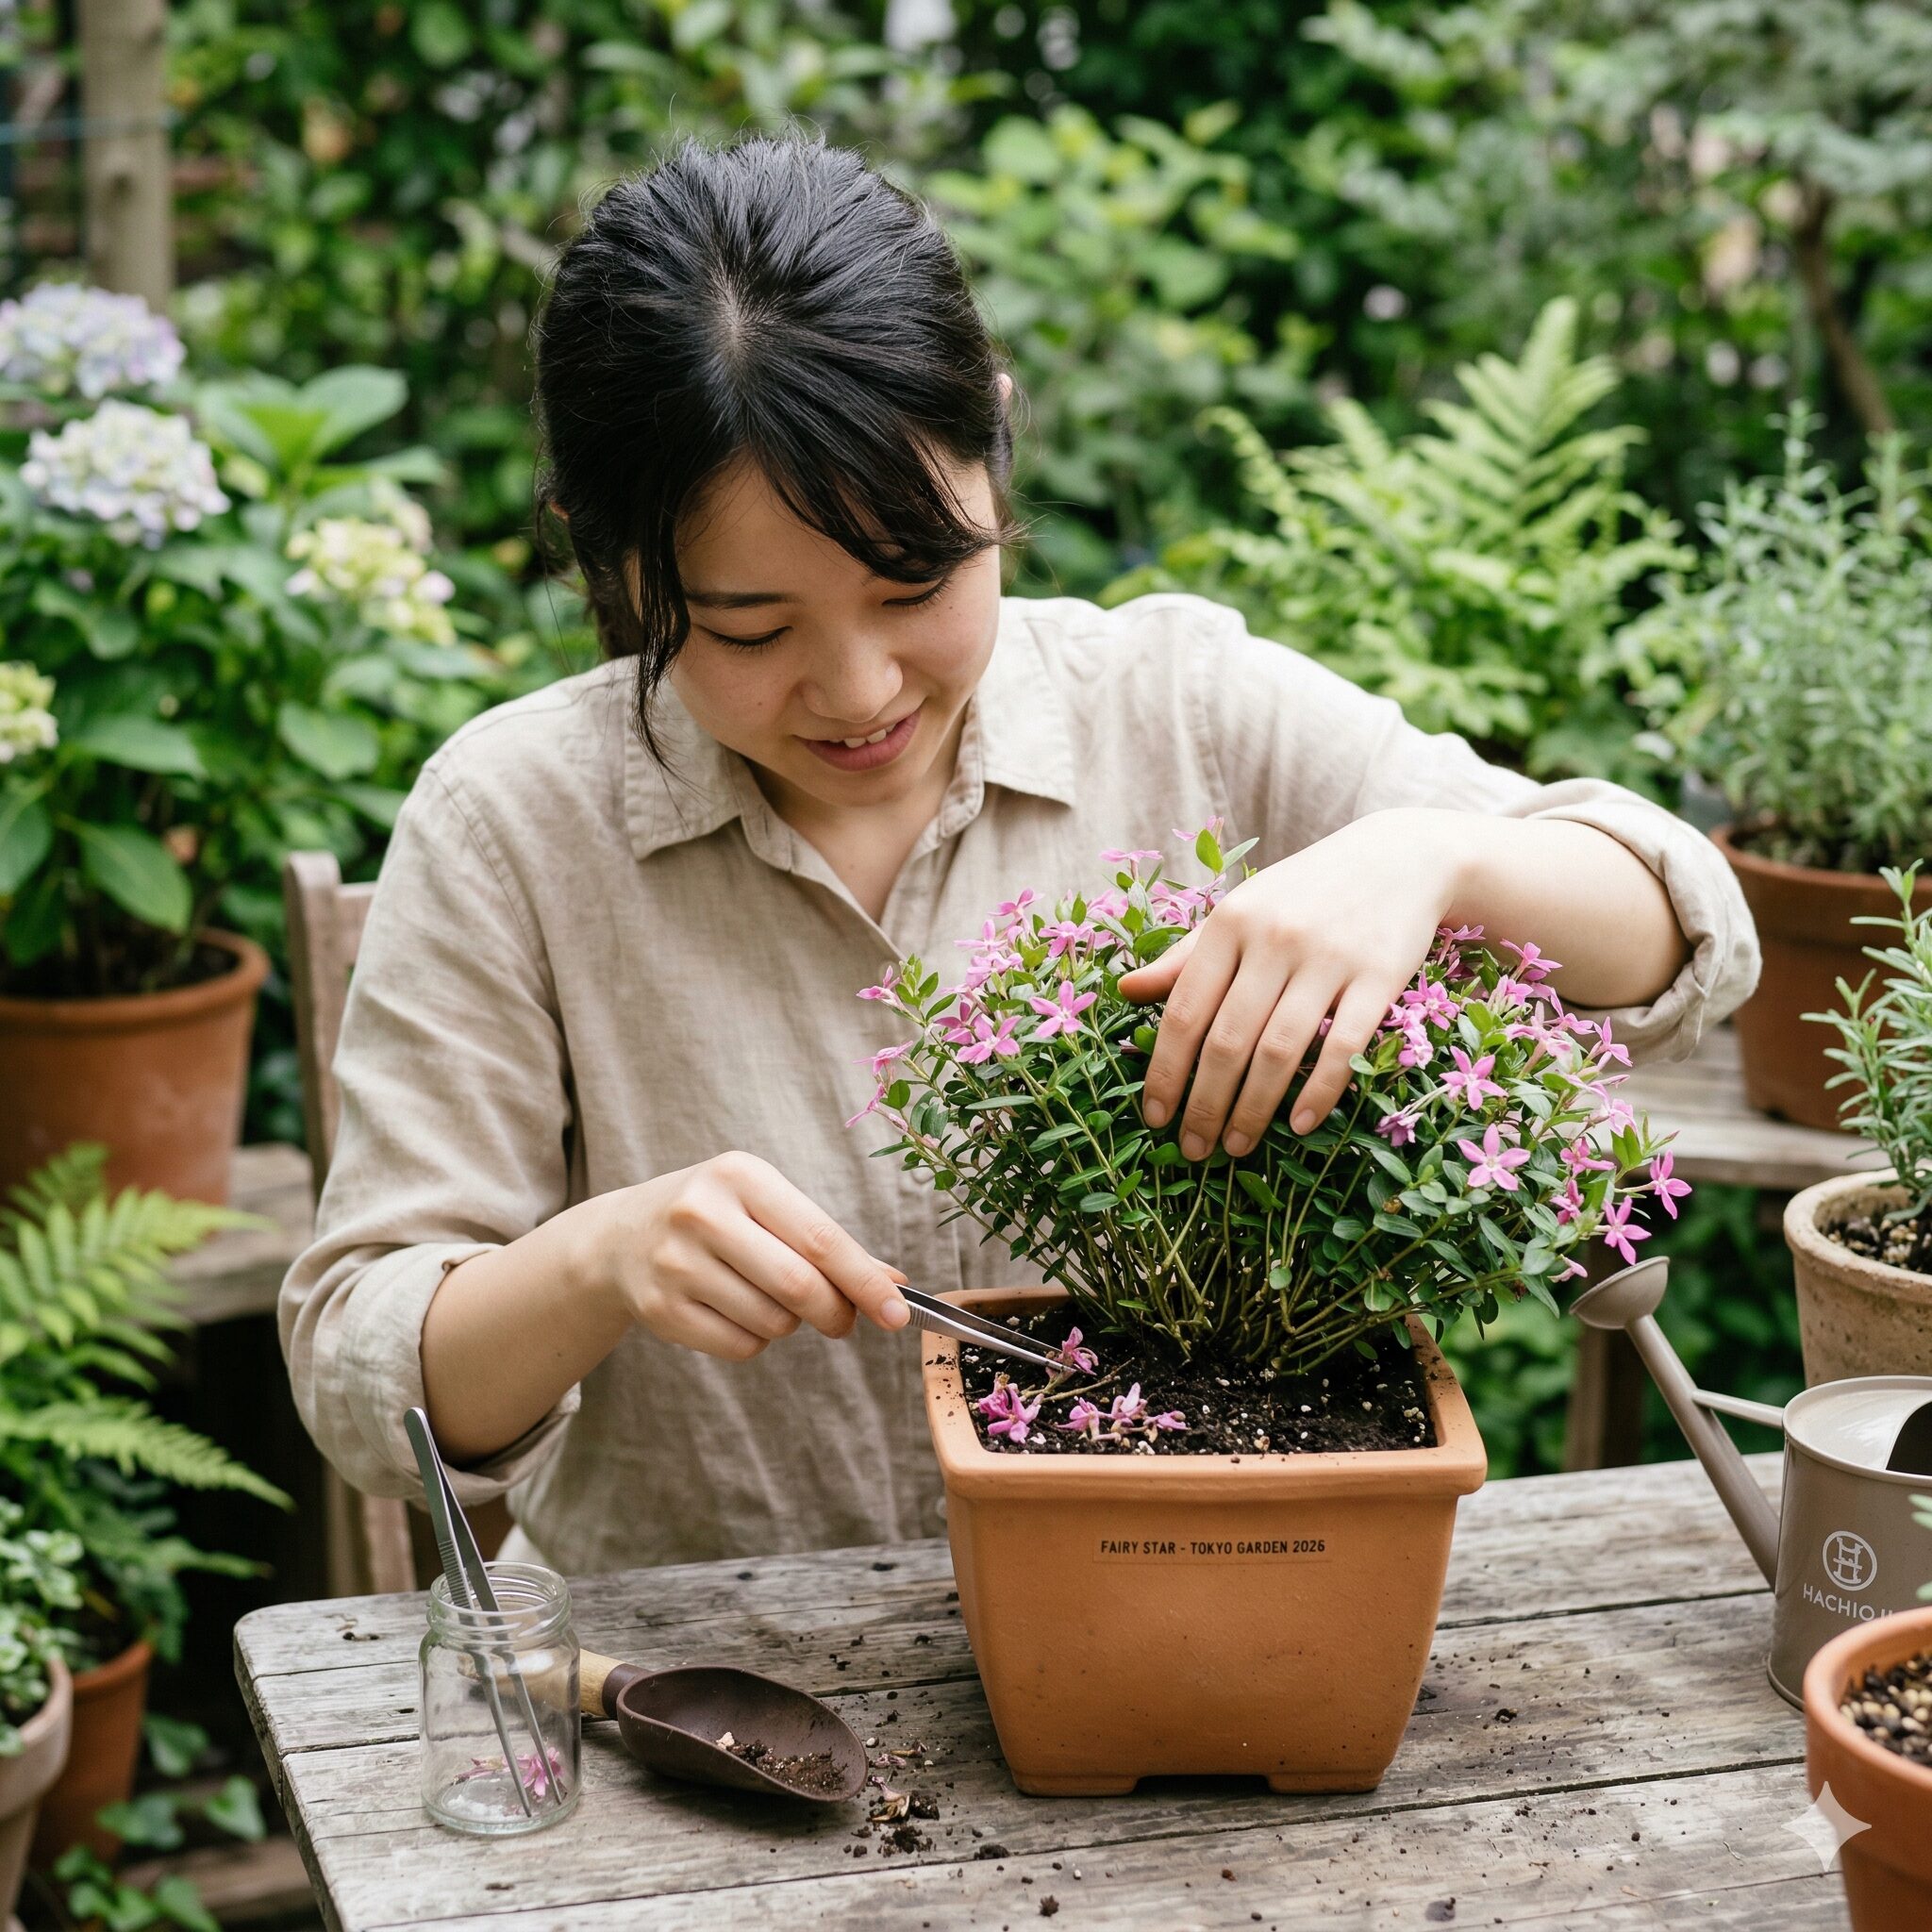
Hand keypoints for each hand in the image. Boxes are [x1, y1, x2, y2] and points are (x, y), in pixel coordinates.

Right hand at [587, 1151, 909, 1360]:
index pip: (820, 1238)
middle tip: (843, 1320)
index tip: (899, 1312)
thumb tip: (896, 1282)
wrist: (621, 1237)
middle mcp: (702, 1214)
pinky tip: (735, 1312)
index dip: (865, 1281)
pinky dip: (755, 1340)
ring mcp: (676, 1263)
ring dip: (789, 1323)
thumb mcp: (766, 1205)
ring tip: (767, 1297)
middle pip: (799, 1285)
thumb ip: (828, 1241)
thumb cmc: (716, 1216)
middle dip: (835, 1312)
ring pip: (772, 1321)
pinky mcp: (660, 1309)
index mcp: (740, 1176)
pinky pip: (740, 1346)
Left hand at [1115, 809, 1469, 1159]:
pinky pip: (1343, 1046)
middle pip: (1227, 1040)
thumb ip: (1185, 956)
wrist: (1398, 857)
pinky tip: (1298, 1126)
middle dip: (1205, 1105)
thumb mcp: (1240, 911)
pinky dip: (1319, 1092)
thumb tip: (1126, 992)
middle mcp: (1274, 939)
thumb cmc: (1303, 893)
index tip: (1155, 1116)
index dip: (1164, 1070)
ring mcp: (1328, 958)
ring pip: (1279, 1050)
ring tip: (1237, 1146)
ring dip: (1253, 1109)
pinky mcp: (1378, 976)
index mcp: (1229, 923)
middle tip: (1195, 1150)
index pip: (1184, 1011)